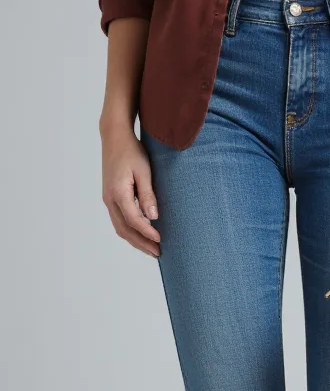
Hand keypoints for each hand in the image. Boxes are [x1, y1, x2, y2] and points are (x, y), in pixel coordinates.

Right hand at [101, 125, 160, 256]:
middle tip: (158, 253)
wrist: (114, 137)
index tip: (160, 240)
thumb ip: (147, 194)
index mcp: (118, 192)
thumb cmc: (131, 151)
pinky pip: (119, 221)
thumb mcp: (144, 171)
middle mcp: (109, 199)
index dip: (147, 232)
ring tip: (151, 249)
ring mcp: (108, 200)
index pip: (133, 220)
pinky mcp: (110, 198)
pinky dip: (130, 232)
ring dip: (135, 241)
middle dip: (141, 243)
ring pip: (120, 228)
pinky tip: (142, 236)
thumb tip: (153, 217)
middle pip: (125, 229)